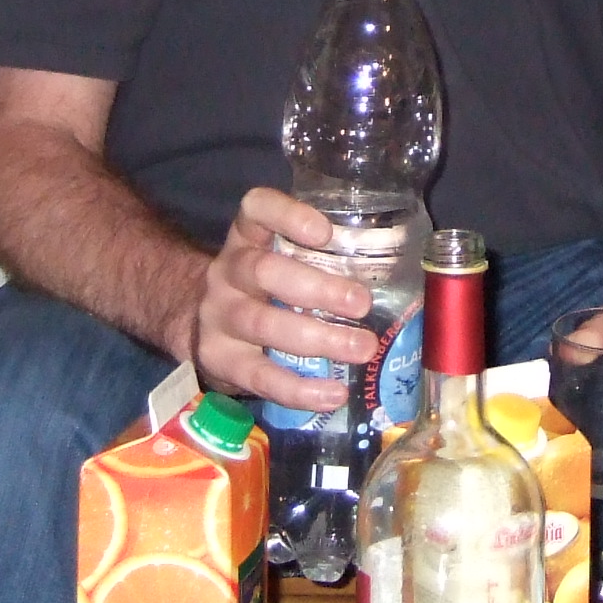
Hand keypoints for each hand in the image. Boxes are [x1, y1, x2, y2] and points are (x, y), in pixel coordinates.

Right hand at [191, 186, 378, 414]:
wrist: (200, 321)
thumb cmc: (263, 286)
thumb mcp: (279, 258)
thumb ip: (321, 257)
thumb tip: (402, 270)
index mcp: (247, 236)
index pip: (256, 209)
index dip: (288, 216)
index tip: (325, 232)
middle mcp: (227, 271)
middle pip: (263, 271)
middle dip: (317, 288)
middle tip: (363, 303)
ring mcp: (218, 316)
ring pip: (262, 324)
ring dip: (317, 338)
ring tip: (362, 348)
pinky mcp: (218, 359)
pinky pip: (259, 376)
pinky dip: (299, 389)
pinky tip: (333, 393)